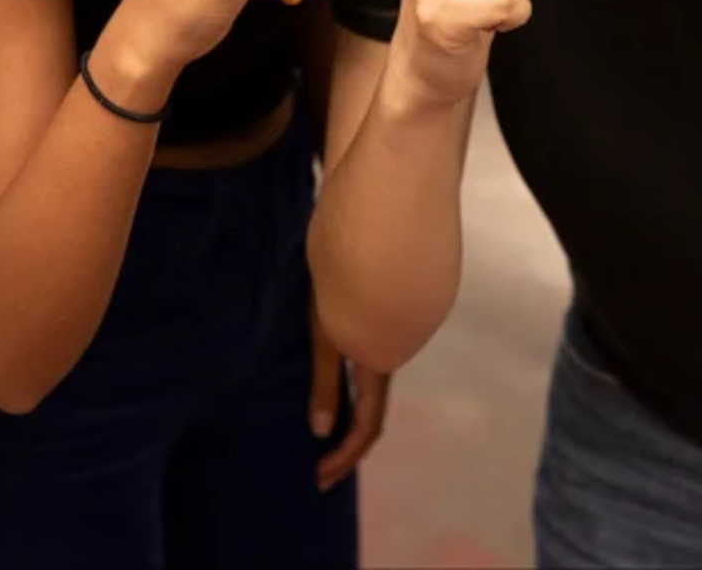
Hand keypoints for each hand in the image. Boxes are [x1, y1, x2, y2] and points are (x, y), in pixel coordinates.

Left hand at [310, 299, 389, 490]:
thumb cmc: (347, 285)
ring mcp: (393, 329)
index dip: (344, 456)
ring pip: (373, 378)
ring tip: (322, 413)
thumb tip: (321, 432)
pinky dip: (355, 371)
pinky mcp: (388, 308)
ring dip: (351, 402)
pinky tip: (339, 362)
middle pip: (372, 406)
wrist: (382, 232)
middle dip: (348, 435)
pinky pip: (374, 351)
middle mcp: (391, 353)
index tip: (320, 478)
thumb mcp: (326, 334)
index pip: (366, 426)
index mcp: (377, 364)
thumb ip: (326, 380)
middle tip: (317, 450)